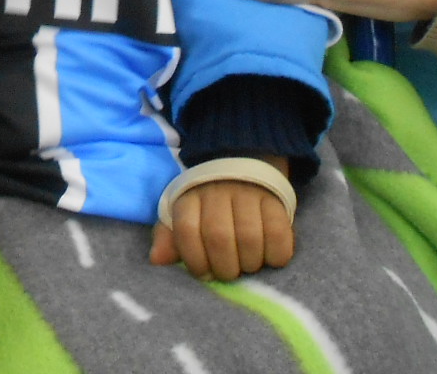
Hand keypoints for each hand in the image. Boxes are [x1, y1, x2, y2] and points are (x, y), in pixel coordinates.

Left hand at [148, 168, 294, 280]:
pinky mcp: (275, 200)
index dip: (195, 260)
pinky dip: (276, 254)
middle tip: (229, 273)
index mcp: (189, 197)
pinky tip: (270, 258)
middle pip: (218, 237)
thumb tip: (157, 259)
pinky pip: (279, 233)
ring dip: (250, 262)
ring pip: (249, 237)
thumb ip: (169, 239)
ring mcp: (248, 193)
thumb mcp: (183, 216)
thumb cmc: (208, 204)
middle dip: (224, 267)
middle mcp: (217, 192)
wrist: (242, 164)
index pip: (187, 230)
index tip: (204, 273)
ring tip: (248, 265)